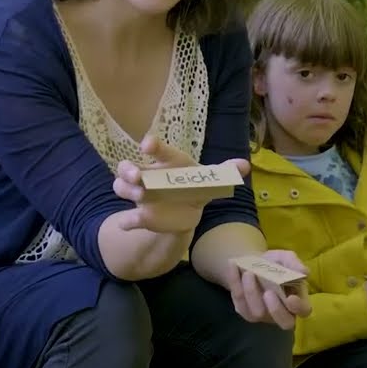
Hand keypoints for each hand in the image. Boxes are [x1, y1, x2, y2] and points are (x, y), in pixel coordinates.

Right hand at [112, 135, 250, 232]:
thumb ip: (225, 171)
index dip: (152, 145)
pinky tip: (130, 222)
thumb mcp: (211, 179)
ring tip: (140, 196)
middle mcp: (148, 174)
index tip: (148, 144)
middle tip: (138, 176)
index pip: (157, 149)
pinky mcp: (140, 215)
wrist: (187, 212)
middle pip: (127, 167)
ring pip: (121, 187)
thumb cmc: (196, 186)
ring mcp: (140, 194)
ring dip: (127, 190)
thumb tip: (245, 166)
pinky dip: (127, 220)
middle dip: (128, 170)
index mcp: (167, 162)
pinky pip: (127, 217)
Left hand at [226, 249, 311, 329]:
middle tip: (268, 293)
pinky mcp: (245, 312)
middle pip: (285, 323)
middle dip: (276, 310)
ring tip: (248, 273)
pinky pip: (240, 304)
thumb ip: (293, 263)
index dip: (299, 307)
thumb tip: (304, 271)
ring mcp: (263, 315)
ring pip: (257, 313)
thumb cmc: (274, 263)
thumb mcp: (284, 258)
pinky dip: (236, 285)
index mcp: (297, 299)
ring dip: (252, 292)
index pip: (304, 311)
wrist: (252, 263)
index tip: (290, 297)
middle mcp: (282, 312)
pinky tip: (234, 268)